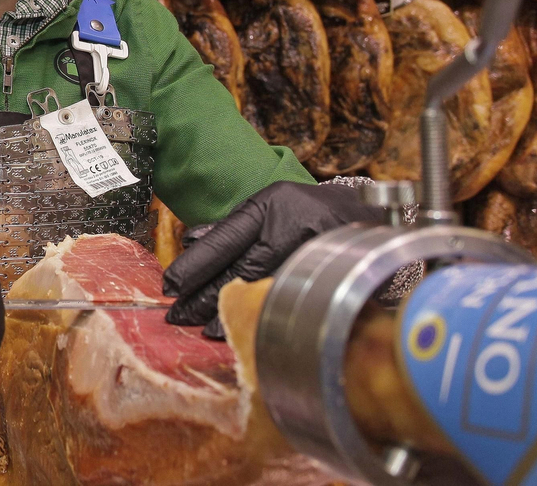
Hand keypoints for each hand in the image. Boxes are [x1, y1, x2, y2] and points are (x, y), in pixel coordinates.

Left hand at [162, 180, 382, 336]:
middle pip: (239, 269)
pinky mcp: (329, 278)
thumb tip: (189, 241)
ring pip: (262, 289)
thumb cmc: (304, 210)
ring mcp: (312, 256)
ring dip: (230, 312)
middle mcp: (290, 230)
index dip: (195, 265)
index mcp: (269, 208)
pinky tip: (243, 331)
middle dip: (205, 296)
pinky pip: (286, 301)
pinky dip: (261, 317)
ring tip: (203, 329)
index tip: (170, 286)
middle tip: (177, 316)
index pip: (224, 240)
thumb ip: (229, 227)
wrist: (365, 215)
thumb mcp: (266, 206)